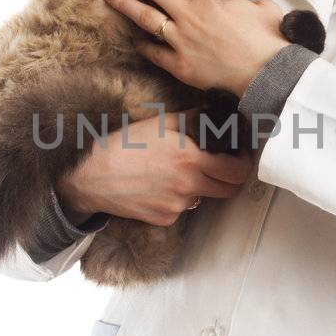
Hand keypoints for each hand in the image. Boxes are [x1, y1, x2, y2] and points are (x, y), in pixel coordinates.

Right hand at [56, 111, 253, 227]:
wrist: (92, 176)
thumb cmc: (123, 145)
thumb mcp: (160, 123)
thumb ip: (193, 121)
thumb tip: (214, 117)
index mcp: (191, 159)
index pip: (237, 172)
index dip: (243, 166)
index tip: (240, 159)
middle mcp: (188, 186)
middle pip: (228, 191)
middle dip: (230, 179)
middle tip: (221, 168)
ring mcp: (177, 206)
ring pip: (202, 198)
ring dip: (198, 187)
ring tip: (173, 172)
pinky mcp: (165, 218)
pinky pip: (181, 209)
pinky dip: (176, 198)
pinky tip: (158, 186)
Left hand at [103, 0, 289, 95]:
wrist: (265, 73)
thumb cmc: (267, 41)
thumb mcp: (265, 10)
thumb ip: (253, 3)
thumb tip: (255, 4)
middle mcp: (190, 15)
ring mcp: (181, 40)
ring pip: (145, 17)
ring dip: (125, 3)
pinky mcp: (180, 64)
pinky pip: (154, 52)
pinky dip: (142, 45)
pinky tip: (134, 40)